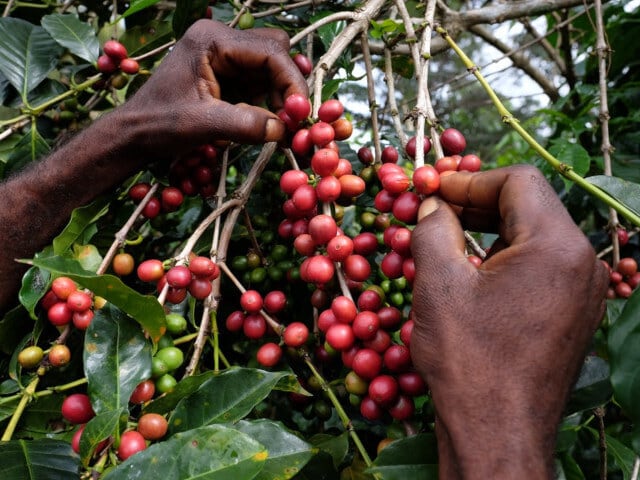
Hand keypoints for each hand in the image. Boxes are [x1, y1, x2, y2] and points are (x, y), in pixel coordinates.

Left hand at [0, 20, 307, 313]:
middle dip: (289, 85)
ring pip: (271, 69)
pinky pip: (261, 84)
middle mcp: (220, 41)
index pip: (268, 52)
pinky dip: (272, 102)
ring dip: (283, 96)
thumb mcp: (201, 125)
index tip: (302, 112)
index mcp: (211, 40)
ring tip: (286, 125)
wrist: (133, 135)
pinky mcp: (227, 76)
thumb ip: (244, 123)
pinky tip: (273, 122)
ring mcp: (224, 58)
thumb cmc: (157, 125)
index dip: (291, 81)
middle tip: (296, 119)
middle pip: (275, 53)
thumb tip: (284, 129)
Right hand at [410, 165, 607, 478]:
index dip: (469, 181)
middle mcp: (584, 262)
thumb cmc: (469, 359)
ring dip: (491, 231)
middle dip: (478, 204)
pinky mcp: (576, 312)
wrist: (498, 431)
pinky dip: (507, 258)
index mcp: (557, 246)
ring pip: (536, 236)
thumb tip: (431, 205)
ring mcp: (586, 290)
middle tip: (435, 213)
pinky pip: (543, 266)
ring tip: (449, 242)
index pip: (517, 182)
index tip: (433, 192)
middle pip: (530, 207)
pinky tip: (474, 274)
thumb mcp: (439, 283)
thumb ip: (434, 228)